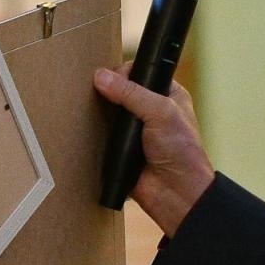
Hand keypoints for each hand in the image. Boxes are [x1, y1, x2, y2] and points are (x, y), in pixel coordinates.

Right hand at [93, 67, 214, 234]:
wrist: (175, 192)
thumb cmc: (180, 151)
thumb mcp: (160, 113)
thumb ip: (131, 93)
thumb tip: (101, 77)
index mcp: (167, 95)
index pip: (140, 73)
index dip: (124, 72)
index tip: (111, 78)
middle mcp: (151, 110)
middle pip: (121, 91)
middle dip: (108, 91)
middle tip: (94, 93)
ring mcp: (134, 130)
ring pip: (110, 112)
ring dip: (99, 112)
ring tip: (84, 109)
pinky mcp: (121, 148)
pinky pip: (103, 135)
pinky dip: (95, 132)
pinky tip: (85, 128)